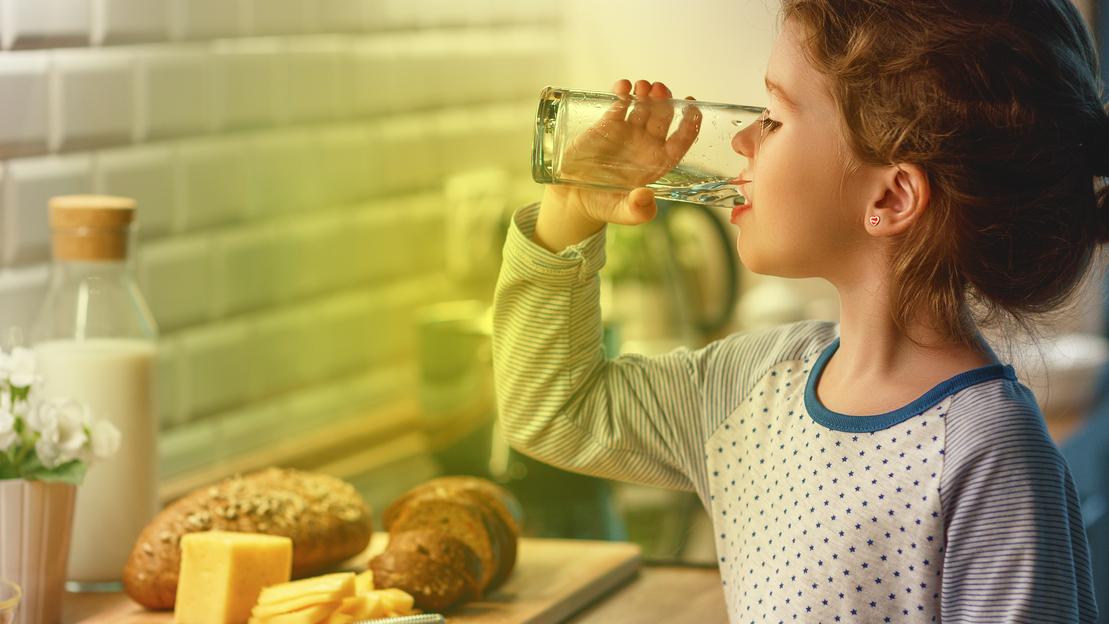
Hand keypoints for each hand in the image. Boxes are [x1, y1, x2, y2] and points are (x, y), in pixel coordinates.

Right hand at [534, 79, 700, 251]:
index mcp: (657, 163)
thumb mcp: (622, 213)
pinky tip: (623, 86)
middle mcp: (646, 145)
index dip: (690, 124)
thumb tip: (646, 197)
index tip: (693, 107)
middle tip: (660, 90)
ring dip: (646, 92)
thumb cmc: (603, 206)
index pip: (680, 141)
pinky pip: (620, 103)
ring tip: (642, 86)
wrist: (573, 198)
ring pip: (644, 105)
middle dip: (665, 101)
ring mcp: (627, 132)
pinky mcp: (607, 124)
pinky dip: (623, 92)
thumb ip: (638, 211)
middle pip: (663, 117)